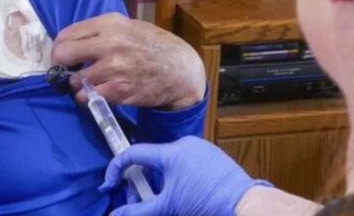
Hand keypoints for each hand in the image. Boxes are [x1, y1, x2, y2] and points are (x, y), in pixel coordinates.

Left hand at [52, 13, 205, 109]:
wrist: (179, 69)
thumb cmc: (152, 45)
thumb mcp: (128, 26)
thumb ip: (101, 31)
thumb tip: (69, 41)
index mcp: (110, 24)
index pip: (66, 35)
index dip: (59, 47)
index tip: (62, 54)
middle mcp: (110, 44)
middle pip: (63, 54)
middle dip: (61, 64)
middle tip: (67, 69)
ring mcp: (113, 69)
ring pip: (75, 80)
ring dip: (78, 84)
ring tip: (89, 82)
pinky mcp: (118, 91)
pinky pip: (88, 97)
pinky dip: (88, 97)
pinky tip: (98, 92)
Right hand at [100, 136, 271, 215]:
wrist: (243, 204)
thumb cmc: (206, 203)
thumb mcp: (168, 207)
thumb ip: (139, 211)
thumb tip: (115, 215)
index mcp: (171, 152)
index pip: (134, 153)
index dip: (117, 169)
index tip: (110, 184)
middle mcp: (185, 144)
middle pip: (152, 161)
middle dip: (142, 184)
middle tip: (141, 203)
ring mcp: (200, 148)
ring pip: (169, 164)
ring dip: (160, 183)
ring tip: (167, 203)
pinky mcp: (212, 156)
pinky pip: (186, 164)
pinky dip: (177, 179)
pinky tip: (182, 197)